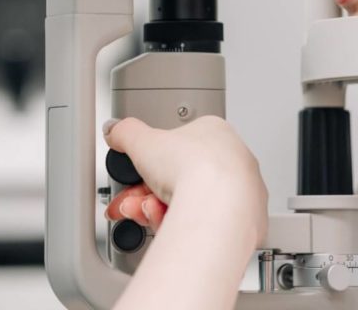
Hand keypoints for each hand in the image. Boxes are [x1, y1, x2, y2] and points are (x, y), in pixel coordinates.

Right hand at [103, 115, 267, 242]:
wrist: (218, 208)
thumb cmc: (196, 169)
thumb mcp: (143, 141)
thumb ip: (125, 133)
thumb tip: (116, 131)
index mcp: (214, 133)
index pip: (173, 150)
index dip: (145, 167)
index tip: (129, 179)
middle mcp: (231, 161)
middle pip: (177, 180)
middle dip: (145, 194)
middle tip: (129, 202)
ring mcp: (238, 194)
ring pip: (187, 203)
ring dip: (156, 209)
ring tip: (147, 211)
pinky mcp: (241, 224)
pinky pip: (200, 224)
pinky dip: (178, 225)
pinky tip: (166, 223)